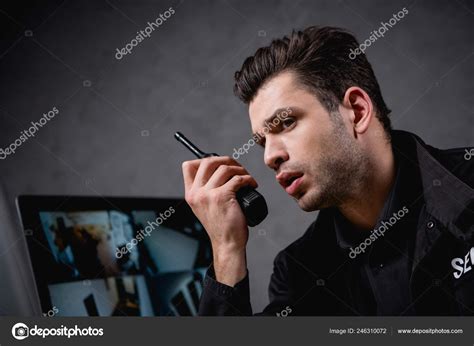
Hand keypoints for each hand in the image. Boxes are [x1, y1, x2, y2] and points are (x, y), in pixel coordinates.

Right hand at [181, 156, 256, 284]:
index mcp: (190, 194)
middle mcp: (196, 193)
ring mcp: (208, 194)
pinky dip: (248, 179)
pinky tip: (252, 184)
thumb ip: (205, 191)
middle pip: (208, 161)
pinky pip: (237, 178)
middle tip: (237, 168)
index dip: (204, 160)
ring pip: (225, 168)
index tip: (219, 164)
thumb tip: (218, 169)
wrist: (227, 243)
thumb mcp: (205, 207)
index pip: (188, 166)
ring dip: (240, 169)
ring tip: (247, 177)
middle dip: (226, 160)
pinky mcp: (222, 196)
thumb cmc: (221, 225)